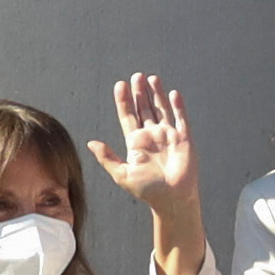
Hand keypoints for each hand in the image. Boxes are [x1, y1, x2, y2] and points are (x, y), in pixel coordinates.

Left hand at [88, 75, 198, 211]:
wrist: (172, 199)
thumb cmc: (147, 190)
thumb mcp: (121, 174)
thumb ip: (107, 157)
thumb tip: (91, 143)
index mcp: (136, 142)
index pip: (128, 116)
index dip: (123, 101)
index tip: (120, 85)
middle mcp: (152, 136)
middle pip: (144, 109)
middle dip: (140, 93)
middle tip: (136, 76)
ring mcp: (168, 136)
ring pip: (161, 109)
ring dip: (157, 94)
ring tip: (152, 78)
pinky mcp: (184, 139)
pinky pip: (181, 118)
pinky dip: (178, 106)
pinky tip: (173, 93)